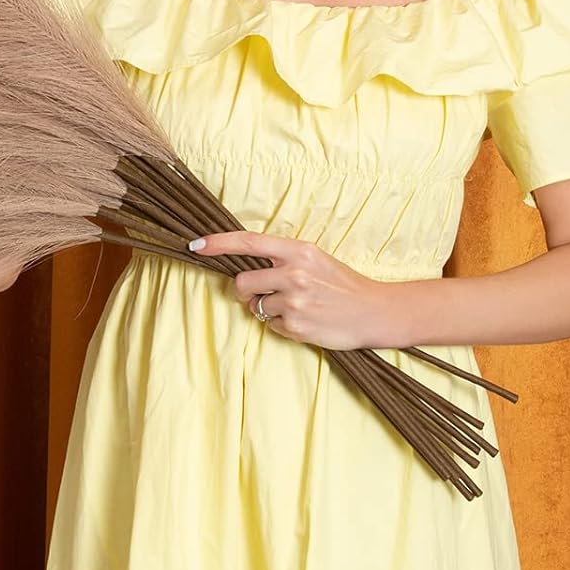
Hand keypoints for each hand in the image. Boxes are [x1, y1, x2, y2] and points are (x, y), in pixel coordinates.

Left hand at [188, 231, 400, 350]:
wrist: (374, 312)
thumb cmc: (341, 283)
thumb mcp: (314, 258)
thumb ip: (281, 257)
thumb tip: (243, 262)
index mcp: (298, 251)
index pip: (248, 242)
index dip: (218, 243)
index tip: (195, 245)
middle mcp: (294, 273)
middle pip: (242, 281)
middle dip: (244, 290)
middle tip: (258, 293)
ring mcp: (294, 302)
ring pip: (255, 305)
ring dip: (267, 308)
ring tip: (296, 306)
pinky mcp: (295, 326)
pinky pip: (269, 325)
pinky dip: (280, 324)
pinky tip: (303, 319)